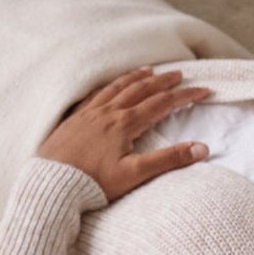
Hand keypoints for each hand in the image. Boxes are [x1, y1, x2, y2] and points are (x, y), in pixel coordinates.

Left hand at [37, 67, 211, 201]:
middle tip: (179, 74)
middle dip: (162, 81)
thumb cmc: (92, 182)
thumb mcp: (134, 174)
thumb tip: (201, 149)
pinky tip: (109, 87)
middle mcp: (108, 113)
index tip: (203, 90)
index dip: (185, 95)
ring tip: (148, 70)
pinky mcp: (74, 120)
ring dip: (135, 78)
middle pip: (140, 90)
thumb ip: (168, 160)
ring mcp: (89, 114)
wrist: (50, 184)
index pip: (162, 104)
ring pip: (116, 88)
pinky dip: (109, 87)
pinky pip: (94, 95)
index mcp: (125, 124)